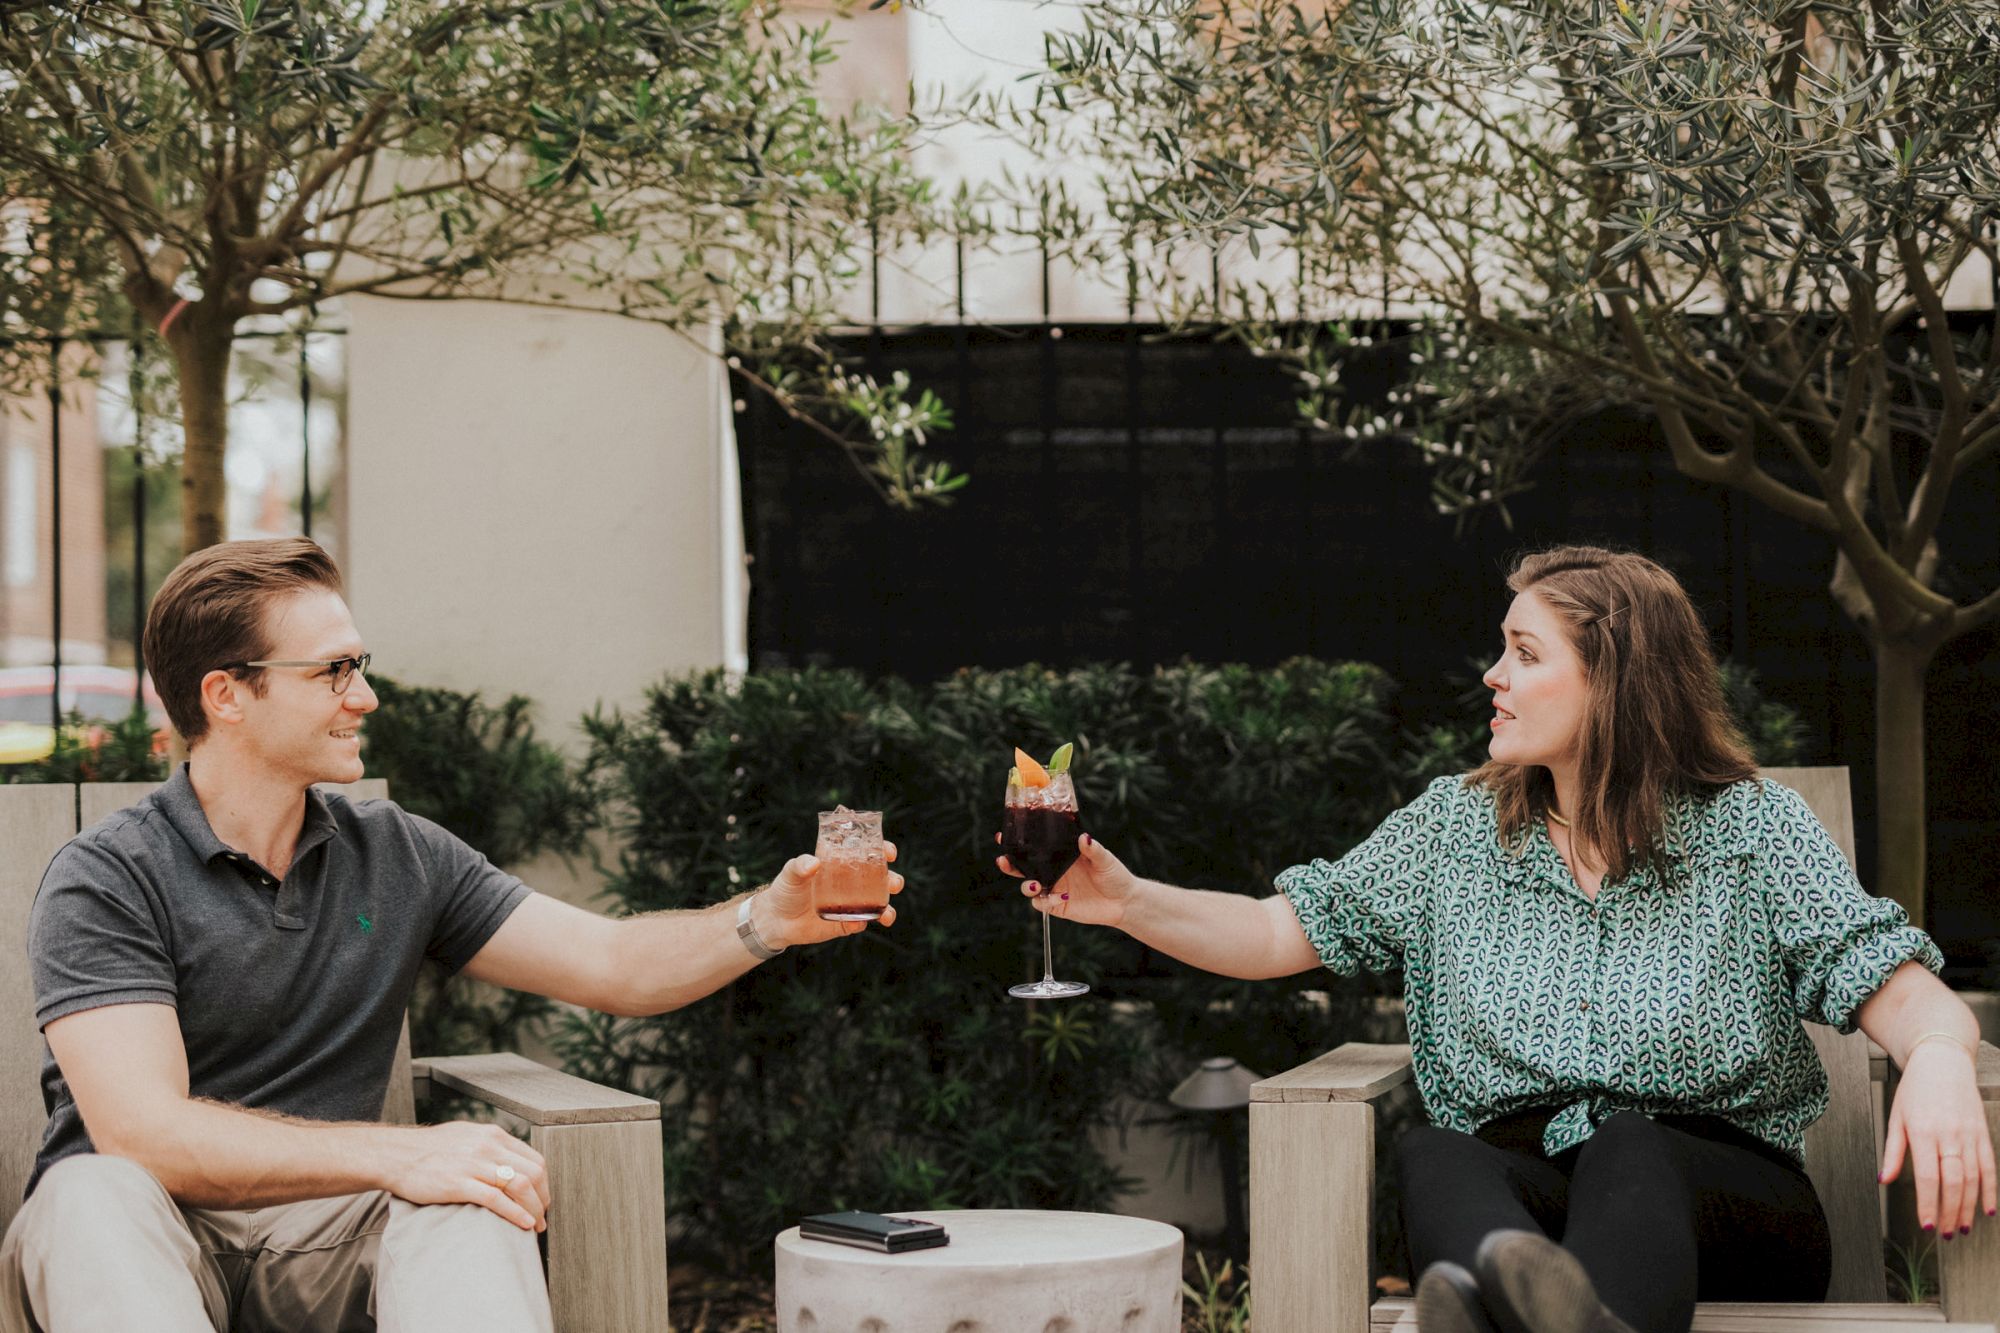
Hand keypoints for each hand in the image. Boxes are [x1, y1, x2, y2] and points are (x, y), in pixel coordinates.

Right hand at [390, 1120, 550, 1231]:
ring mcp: (473, 1164)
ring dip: (534, 1209)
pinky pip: (496, 1199)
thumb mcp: (466, 1136)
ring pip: (520, 1185)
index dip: (544, 1183)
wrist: (394, 1155)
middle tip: (543, 1216)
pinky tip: (523, 1225)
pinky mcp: (458, 1183)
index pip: (534, 1159)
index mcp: (493, 1135)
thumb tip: (510, 1162)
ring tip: (536, 1225)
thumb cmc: (428, 1149)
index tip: (543, 1199)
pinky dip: (515, 1213)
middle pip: (533, 1173)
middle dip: (543, 1198)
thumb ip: (490, 1146)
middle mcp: (488, 1146)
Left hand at [755, 843, 903, 947]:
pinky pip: (860, 923)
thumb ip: (800, 866)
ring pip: (878, 904)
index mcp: (842, 864)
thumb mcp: (791, 873)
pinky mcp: (846, 924)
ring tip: (888, 914)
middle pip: (881, 879)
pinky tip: (858, 923)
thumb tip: (813, 863)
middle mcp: (852, 883)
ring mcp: (851, 904)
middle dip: (893, 880)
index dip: (883, 850)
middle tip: (894, 883)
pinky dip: (863, 923)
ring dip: (887, 908)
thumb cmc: (786, 889)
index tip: (889, 852)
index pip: (868, 853)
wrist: (776, 920)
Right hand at [995, 831, 1137, 927]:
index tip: (1003, 836)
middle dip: (1009, 864)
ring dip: (1026, 885)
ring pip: (1028, 887)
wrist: (1124, 901)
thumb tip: (1084, 837)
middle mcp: (1053, 871)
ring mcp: (1054, 889)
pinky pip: (1043, 904)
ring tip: (1036, 885)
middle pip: (1022, 868)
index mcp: (1059, 855)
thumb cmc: (1115, 875)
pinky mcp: (1058, 906)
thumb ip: (1093, 849)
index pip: (1034, 847)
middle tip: (1003, 859)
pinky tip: (1063, 897)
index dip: (1016, 843)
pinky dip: (1047, 901)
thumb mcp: (1105, 859)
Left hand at [1881, 1040, 1996, 1236]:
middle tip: (1944, 1233)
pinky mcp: (1983, 1134)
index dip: (1928, 1204)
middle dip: (1949, 1212)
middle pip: (1953, 1182)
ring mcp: (1969, 1135)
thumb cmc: (1916, 1089)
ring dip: (1968, 1207)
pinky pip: (1989, 1167)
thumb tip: (1884, 1179)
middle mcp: (1949, 1135)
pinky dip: (1990, 1190)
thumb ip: (1893, 1151)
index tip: (1925, 1223)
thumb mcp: (1896, 1117)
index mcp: (1923, 1131)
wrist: (1942, 1062)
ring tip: (1961, 1227)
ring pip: (1974, 1179)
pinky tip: (1987, 1209)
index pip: (1928, 1176)